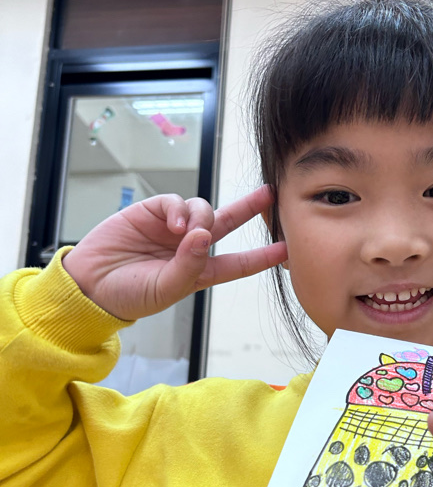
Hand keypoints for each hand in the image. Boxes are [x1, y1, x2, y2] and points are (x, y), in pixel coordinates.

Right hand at [61, 189, 286, 319]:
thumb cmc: (130, 294)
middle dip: (250, 207)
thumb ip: (188, 264)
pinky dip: (180, 209)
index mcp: (200, 272)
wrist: (92, 283)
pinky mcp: (153, 211)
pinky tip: (174, 223)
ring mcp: (173, 228)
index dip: (262, 256)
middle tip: (271, 193)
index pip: (238, 263)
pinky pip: (176, 202)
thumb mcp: (166, 288)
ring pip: (203, 209)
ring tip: (186, 233)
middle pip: (228, 223)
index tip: (287, 249)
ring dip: (202, 216)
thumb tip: (204, 235)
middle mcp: (191, 247)